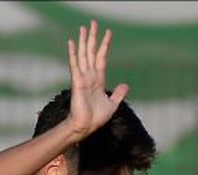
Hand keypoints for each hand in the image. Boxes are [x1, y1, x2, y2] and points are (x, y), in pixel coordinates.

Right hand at [67, 21, 128, 138]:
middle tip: (93, 23)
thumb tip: (125, 85)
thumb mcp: (112, 104)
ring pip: (83, 55)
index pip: (101, 58)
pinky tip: (72, 43)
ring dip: (84, 41)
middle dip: (93, 38)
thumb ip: (118, 94)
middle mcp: (89, 76)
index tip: (108, 33)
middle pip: (91, 52)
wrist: (86, 126)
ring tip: (83, 27)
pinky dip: (73, 53)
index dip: (105, 45)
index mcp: (98, 80)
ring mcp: (82, 77)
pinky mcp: (77, 81)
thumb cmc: (96, 118)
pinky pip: (75, 64)